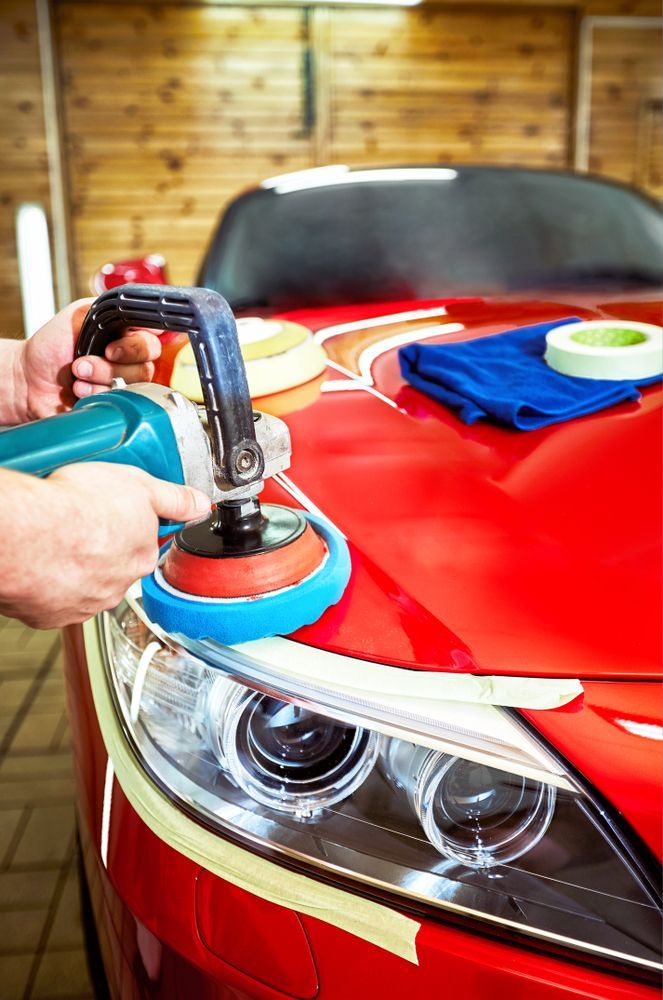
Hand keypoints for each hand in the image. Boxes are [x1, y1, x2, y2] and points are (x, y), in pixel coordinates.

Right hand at [0, 463, 210, 628]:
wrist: (29, 535)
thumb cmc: (78, 508)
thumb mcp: (141, 486)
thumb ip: (174, 499)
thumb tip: (200, 505)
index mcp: (141, 557)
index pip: (143, 546)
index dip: (126, 528)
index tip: (110, 516)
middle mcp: (118, 586)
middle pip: (114, 568)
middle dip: (101, 551)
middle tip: (80, 527)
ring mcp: (85, 604)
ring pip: (85, 587)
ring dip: (75, 570)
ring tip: (57, 543)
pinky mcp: (52, 615)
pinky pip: (54, 601)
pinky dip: (49, 586)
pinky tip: (42, 564)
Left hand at [17, 298, 162, 419]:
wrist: (28, 378)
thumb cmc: (50, 346)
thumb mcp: (79, 314)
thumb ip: (109, 310)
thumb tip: (134, 315)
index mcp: (125, 337)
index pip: (152, 341)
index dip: (135, 347)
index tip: (110, 348)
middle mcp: (129, 363)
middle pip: (145, 368)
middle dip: (108, 366)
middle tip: (81, 364)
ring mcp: (123, 387)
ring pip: (132, 388)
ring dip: (99, 382)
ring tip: (76, 378)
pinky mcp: (115, 408)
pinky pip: (120, 406)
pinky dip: (96, 398)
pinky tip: (79, 393)